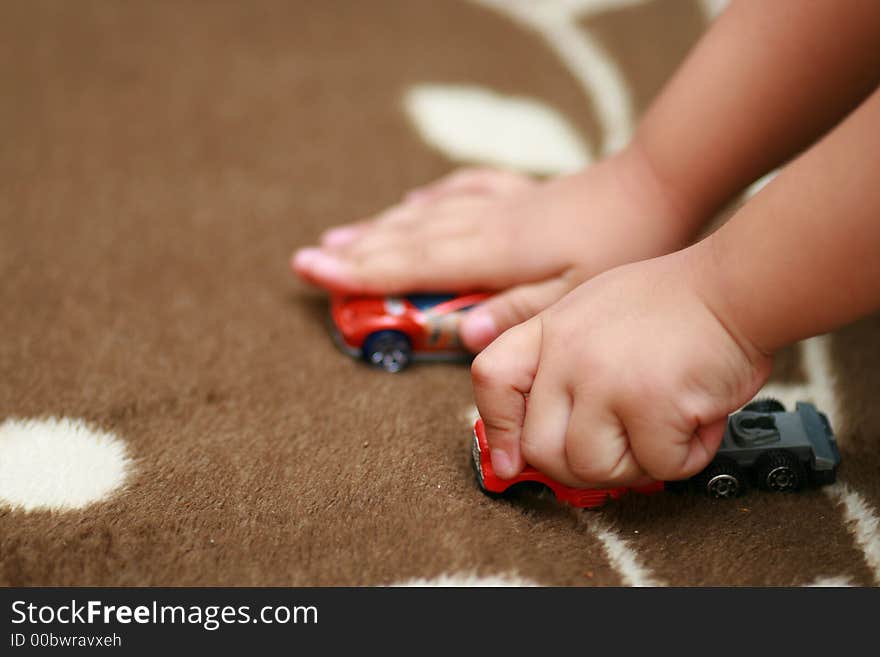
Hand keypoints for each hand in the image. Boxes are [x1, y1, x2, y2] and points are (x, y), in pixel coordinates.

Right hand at [291, 145, 699, 350]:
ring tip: (338, 237)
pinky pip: (459, 192)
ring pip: (424, 215)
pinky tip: (413, 201)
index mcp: (495, 253)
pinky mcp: (516, 194)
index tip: (314, 273)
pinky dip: (428, 199)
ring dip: (378, 227)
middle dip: (353, 252)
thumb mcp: (575, 296)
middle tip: (305, 260)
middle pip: (407, 240)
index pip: (413, 266)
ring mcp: (499, 205)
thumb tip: (462, 336)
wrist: (654, 189)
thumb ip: (518, 313)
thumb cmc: (621, 247)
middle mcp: (485, 224)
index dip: (360, 273)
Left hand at [471, 246, 772, 486]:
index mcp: (551, 329)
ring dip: (635, 465)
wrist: (737, 286)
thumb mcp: (595, 313)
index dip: (498, 429)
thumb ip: (562, 364)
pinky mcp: (649, 402)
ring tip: (665, 428)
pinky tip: (698, 419)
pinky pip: (656, 466)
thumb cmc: (675, 306)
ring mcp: (604, 378)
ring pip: (592, 468)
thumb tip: (532, 438)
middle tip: (625, 450)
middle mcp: (567, 354)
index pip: (493, 379)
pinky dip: (685, 456)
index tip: (512, 461)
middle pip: (541, 449)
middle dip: (582, 467)